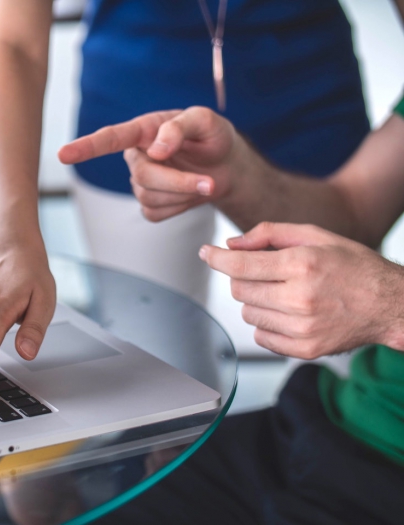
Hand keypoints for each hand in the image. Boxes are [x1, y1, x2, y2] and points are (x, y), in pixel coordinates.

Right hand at [58, 107, 244, 221]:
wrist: (226, 166)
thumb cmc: (213, 137)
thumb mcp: (206, 121)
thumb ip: (180, 127)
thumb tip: (156, 150)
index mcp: (144, 130)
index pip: (110, 138)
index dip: (85, 147)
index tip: (63, 155)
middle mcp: (137, 156)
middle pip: (143, 176)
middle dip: (178, 182)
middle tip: (209, 182)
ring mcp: (141, 182)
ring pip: (150, 197)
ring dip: (183, 194)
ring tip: (205, 182)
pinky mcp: (150, 204)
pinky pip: (156, 213)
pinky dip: (180, 208)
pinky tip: (189, 195)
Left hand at [199, 222, 403, 357]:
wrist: (390, 304)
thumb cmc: (353, 266)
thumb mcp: (315, 235)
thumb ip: (269, 233)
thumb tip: (231, 245)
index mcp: (302, 265)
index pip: (240, 265)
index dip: (216, 258)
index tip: (206, 253)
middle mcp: (300, 298)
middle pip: (239, 289)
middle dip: (243, 277)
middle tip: (265, 272)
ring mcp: (302, 328)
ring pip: (247, 313)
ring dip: (256, 301)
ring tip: (283, 292)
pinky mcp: (305, 350)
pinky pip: (261, 336)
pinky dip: (266, 324)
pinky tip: (288, 312)